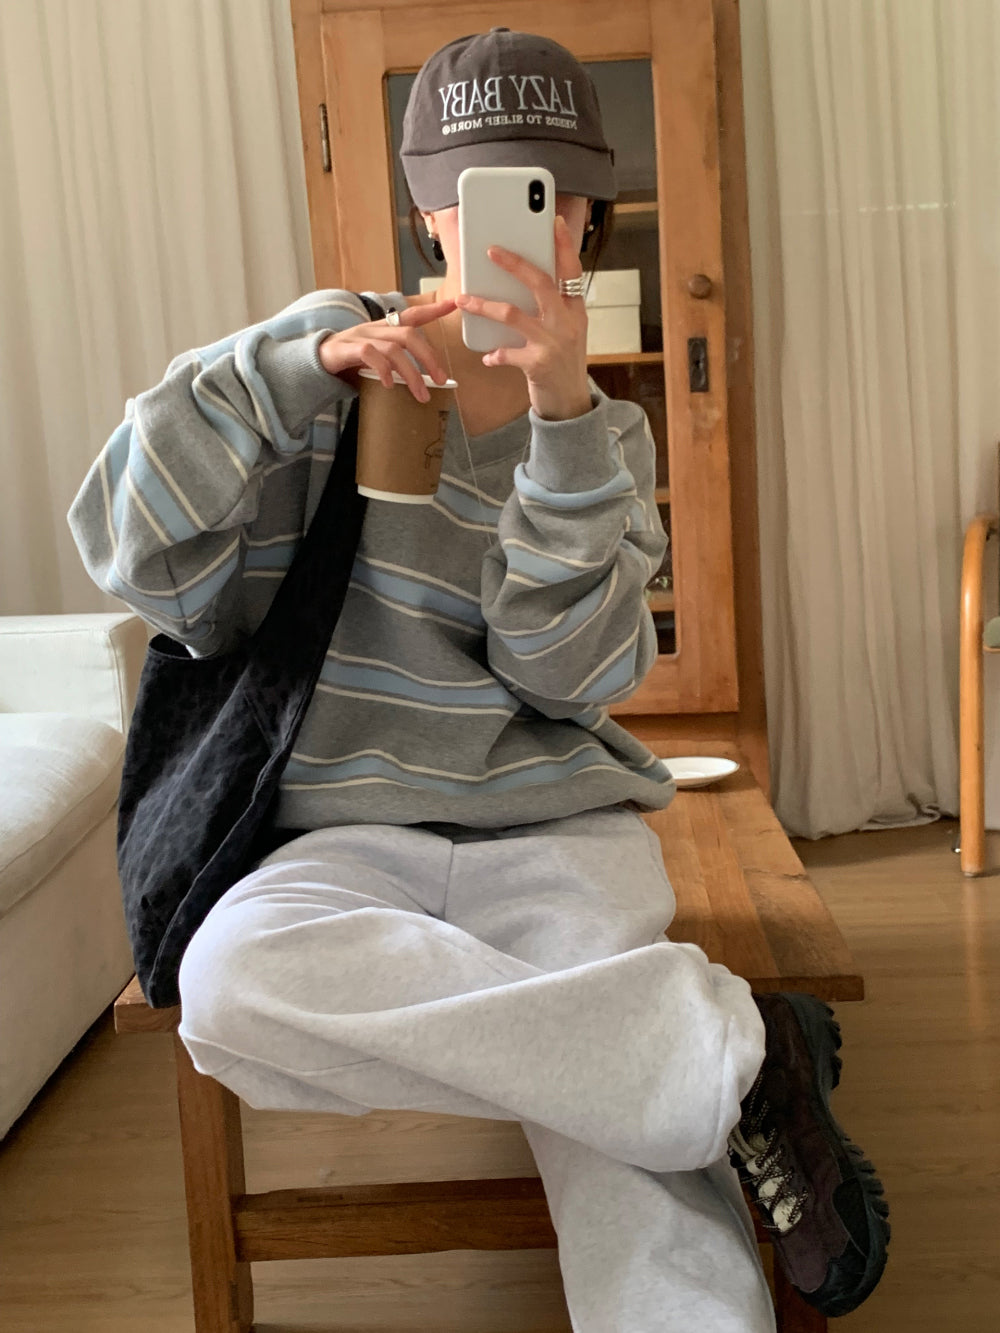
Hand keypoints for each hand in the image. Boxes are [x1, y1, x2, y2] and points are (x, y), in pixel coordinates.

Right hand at [319, 298, 455, 401]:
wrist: (316, 359)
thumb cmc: (350, 359)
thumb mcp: (378, 356)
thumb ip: (397, 361)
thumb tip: (424, 380)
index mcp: (384, 328)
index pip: (412, 314)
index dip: (432, 309)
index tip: (453, 304)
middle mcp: (375, 328)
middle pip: (409, 335)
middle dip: (429, 357)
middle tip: (441, 380)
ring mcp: (361, 337)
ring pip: (393, 349)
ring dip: (411, 373)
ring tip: (421, 394)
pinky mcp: (347, 349)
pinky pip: (370, 355)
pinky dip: (383, 371)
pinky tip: (388, 385)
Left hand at [454, 216, 591, 421]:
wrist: (571, 404)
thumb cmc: (563, 365)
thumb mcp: (566, 333)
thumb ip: (551, 310)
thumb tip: (519, 285)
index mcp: (575, 311)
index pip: (571, 271)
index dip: (563, 245)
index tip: (554, 221)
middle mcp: (567, 323)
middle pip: (540, 283)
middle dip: (515, 264)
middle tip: (491, 250)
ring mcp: (553, 344)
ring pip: (513, 314)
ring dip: (484, 306)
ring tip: (464, 301)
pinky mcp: (538, 365)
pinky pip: (507, 353)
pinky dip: (495, 354)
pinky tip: (487, 356)